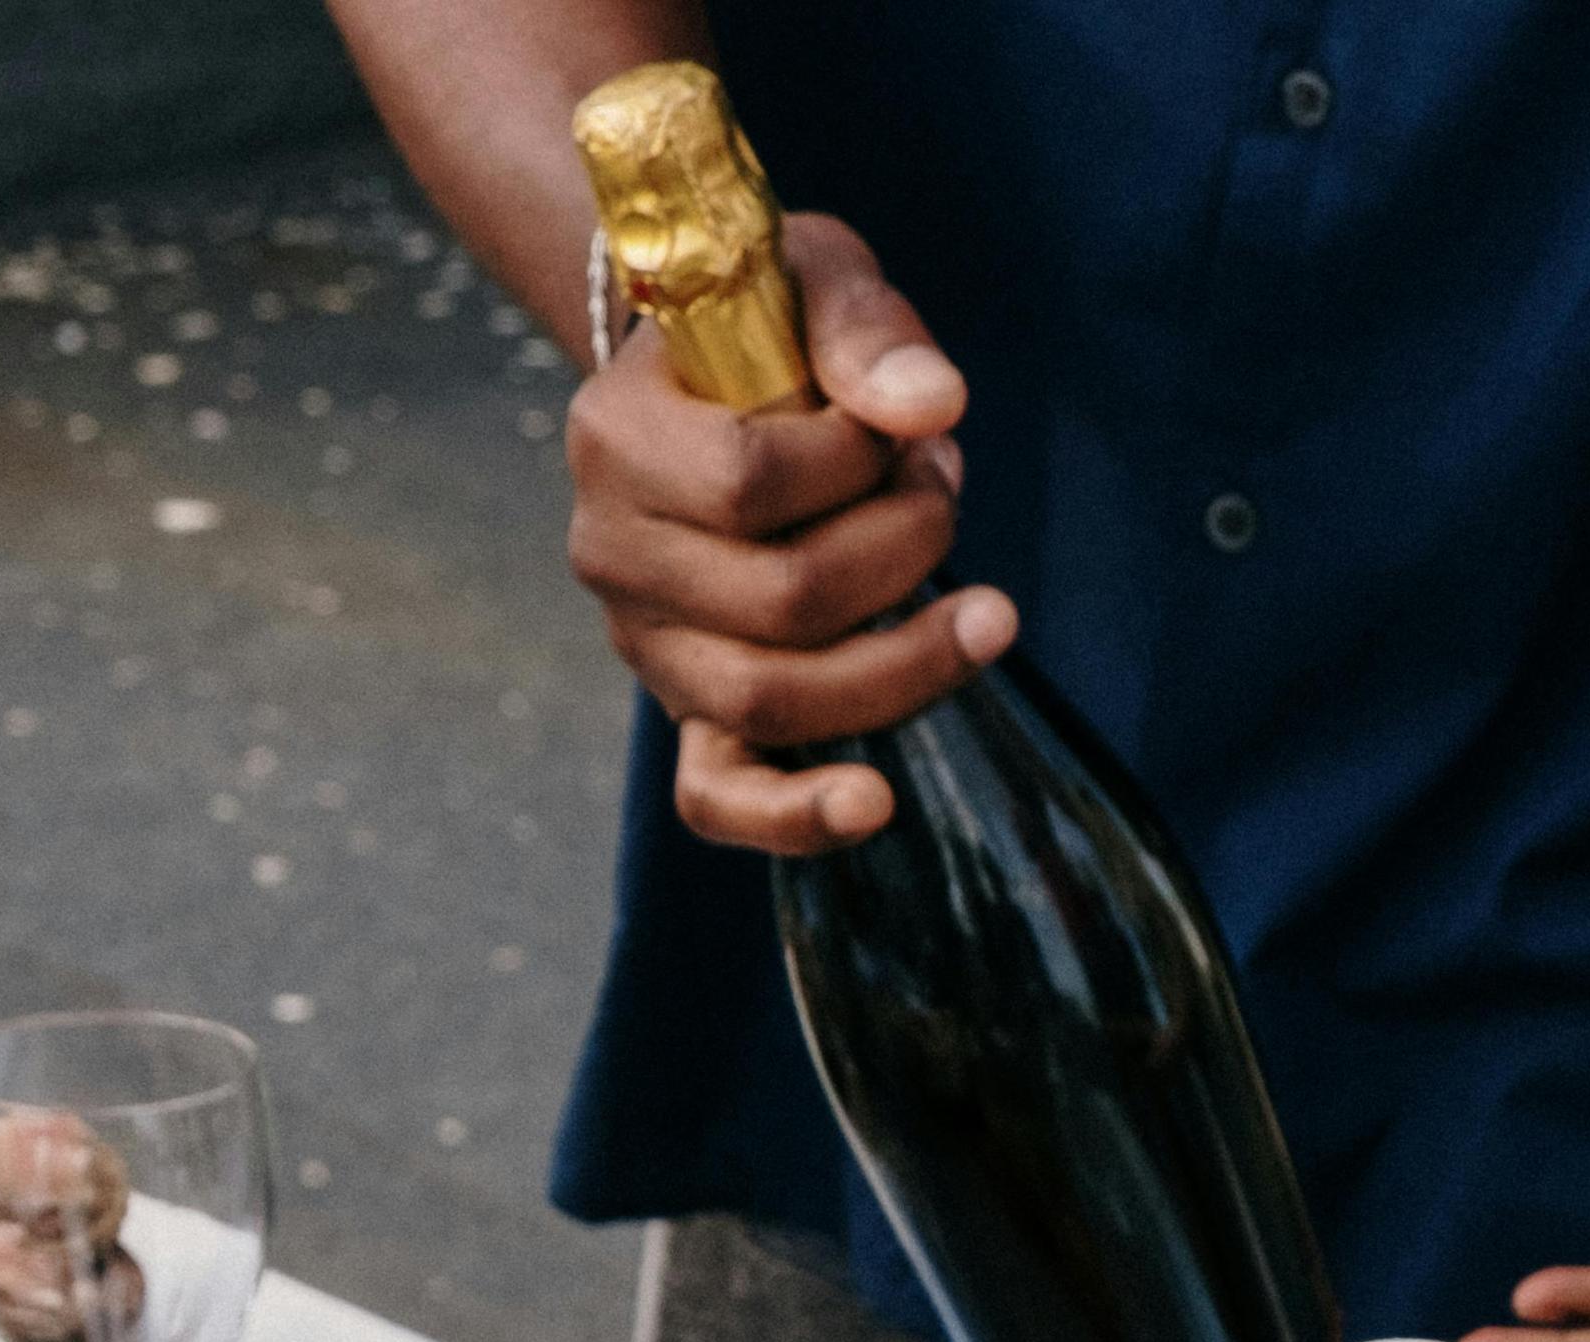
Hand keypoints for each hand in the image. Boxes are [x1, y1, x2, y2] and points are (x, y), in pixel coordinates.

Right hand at [565, 206, 1013, 857]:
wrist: (714, 384)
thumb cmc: (772, 328)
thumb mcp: (813, 276)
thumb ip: (866, 328)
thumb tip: (934, 407)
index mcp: (616, 436)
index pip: (750, 482)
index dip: (859, 464)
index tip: (910, 431)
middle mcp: (610, 552)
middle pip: (781, 605)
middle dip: (903, 555)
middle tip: (945, 496)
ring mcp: (646, 645)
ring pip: (774, 701)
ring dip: (904, 663)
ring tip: (979, 607)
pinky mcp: (687, 713)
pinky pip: (718, 798)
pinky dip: (796, 816)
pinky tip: (876, 803)